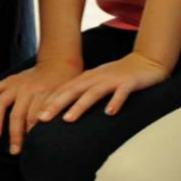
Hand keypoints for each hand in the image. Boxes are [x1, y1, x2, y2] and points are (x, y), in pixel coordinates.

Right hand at [0, 59, 83, 154]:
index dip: (31, 134)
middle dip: (16, 134)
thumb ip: (56, 113)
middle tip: (14, 151)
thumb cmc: (64, 87)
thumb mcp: (66, 99)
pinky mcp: (8, 80)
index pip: (35, 118)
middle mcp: (28, 89)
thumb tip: (50, 137)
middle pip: (18, 114)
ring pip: (1, 103)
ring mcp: (16, 84)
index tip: (29, 148)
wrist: (58, 64)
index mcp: (45, 94)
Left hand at [38, 52, 168, 121]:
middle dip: (56, 105)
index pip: (63, 90)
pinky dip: (116, 102)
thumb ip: (82, 93)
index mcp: (87, 78)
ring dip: (80, 106)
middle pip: (72, 91)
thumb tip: (63, 110)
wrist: (146, 61)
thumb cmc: (119, 76)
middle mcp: (96, 78)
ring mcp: (112, 80)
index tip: (33, 117)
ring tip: (68, 119)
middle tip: (41, 119)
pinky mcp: (129, 83)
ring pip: (93, 93)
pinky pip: (121, 93)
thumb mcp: (97, 82)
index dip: (48, 102)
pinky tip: (110, 113)